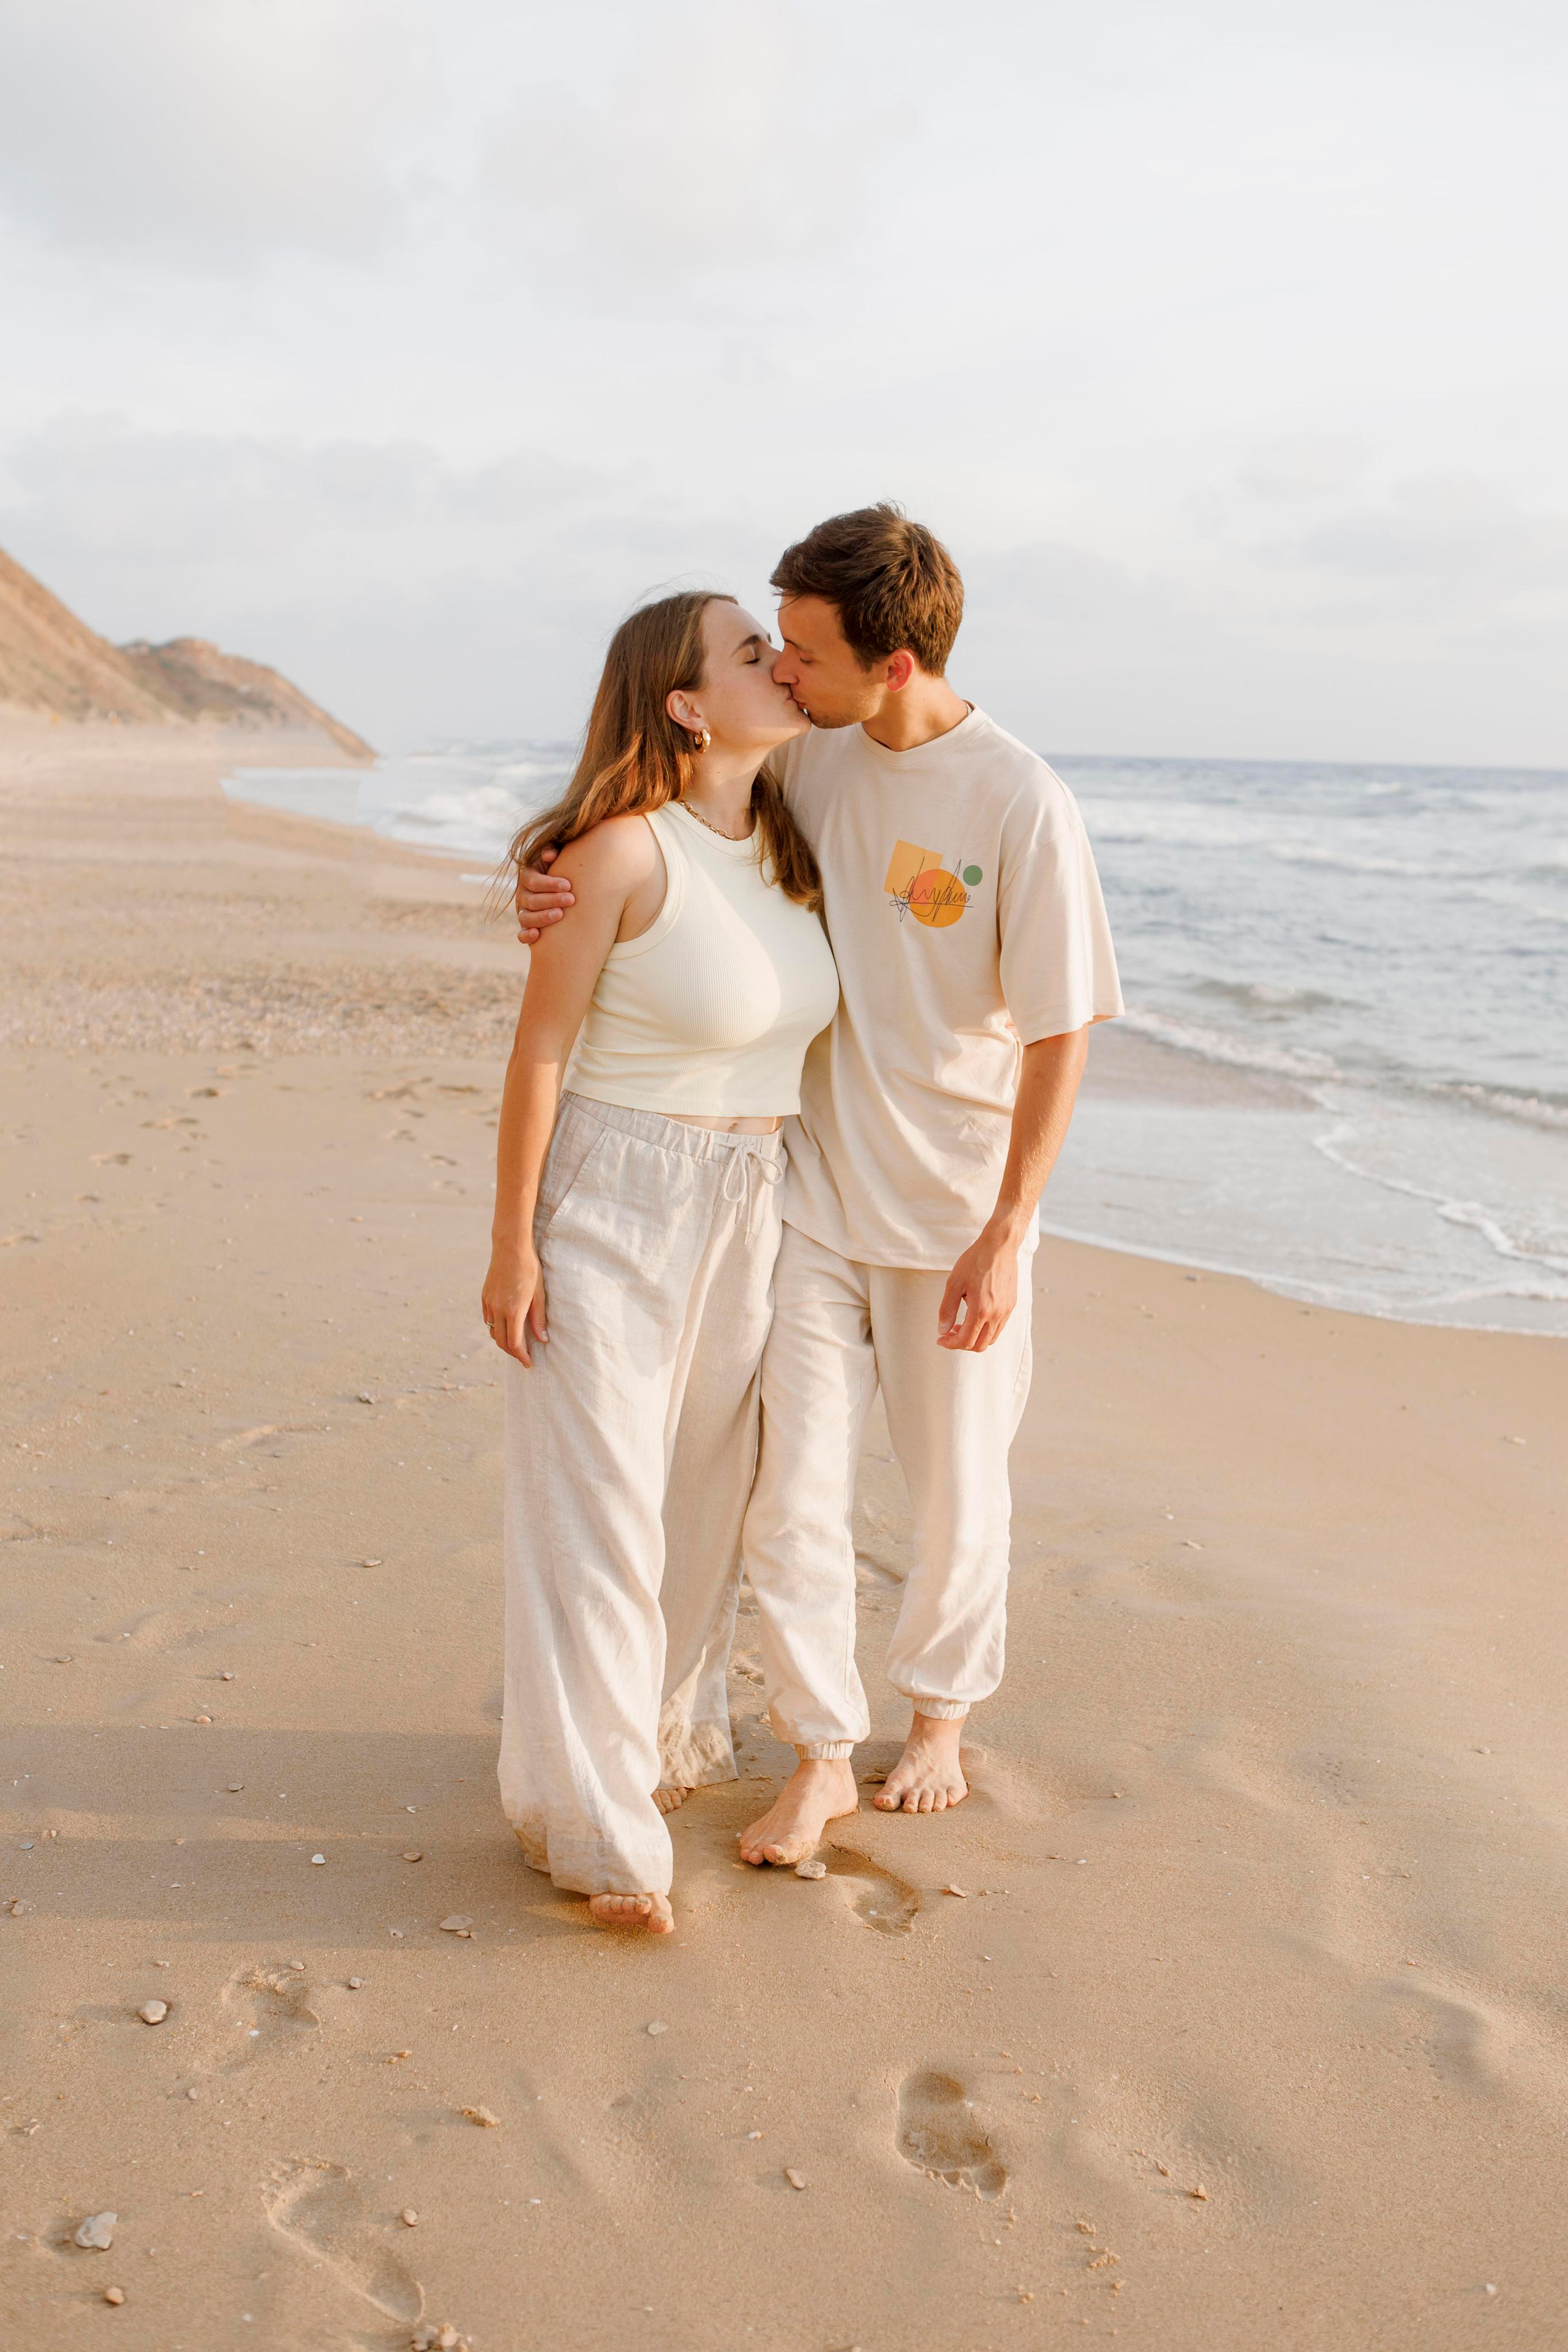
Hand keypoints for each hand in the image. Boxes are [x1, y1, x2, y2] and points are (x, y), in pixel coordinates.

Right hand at [482, 1242, 548, 1365]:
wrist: (510, 1247)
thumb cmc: (529, 1268)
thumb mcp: (539, 1294)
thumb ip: (538, 1319)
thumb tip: (542, 1340)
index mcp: (513, 1310)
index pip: (514, 1342)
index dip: (521, 1356)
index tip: (528, 1363)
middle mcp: (497, 1309)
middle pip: (501, 1341)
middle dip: (512, 1353)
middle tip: (524, 1357)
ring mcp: (488, 1303)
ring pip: (492, 1331)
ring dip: (503, 1341)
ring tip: (516, 1344)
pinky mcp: (484, 1296)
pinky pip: (487, 1319)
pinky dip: (495, 1328)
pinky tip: (505, 1327)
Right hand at [514, 843, 575, 944]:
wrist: (563, 891)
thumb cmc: (562, 871)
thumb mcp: (556, 857)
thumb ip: (552, 851)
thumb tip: (550, 855)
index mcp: (528, 877)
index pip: (533, 881)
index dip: (550, 884)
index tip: (568, 885)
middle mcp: (523, 895)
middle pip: (531, 900)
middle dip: (551, 900)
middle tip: (571, 899)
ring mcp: (524, 912)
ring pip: (526, 918)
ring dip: (542, 918)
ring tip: (560, 915)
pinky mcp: (527, 928)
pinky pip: (521, 935)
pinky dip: (527, 936)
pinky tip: (537, 935)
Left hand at [937, 1226, 1019, 1352]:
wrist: (999, 1246)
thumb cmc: (975, 1261)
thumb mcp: (954, 1283)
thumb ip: (947, 1309)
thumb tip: (942, 1330)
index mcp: (981, 1310)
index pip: (966, 1341)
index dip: (950, 1344)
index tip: (940, 1339)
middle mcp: (997, 1314)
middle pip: (979, 1345)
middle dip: (962, 1343)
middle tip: (949, 1332)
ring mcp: (1006, 1311)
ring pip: (991, 1339)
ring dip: (974, 1338)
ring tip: (961, 1324)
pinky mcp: (1011, 1305)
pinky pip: (999, 1328)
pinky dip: (985, 1330)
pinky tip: (975, 1316)